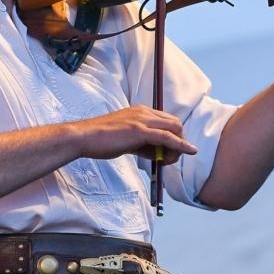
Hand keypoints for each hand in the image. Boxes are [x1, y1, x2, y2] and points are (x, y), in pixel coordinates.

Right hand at [79, 105, 197, 164]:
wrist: (84, 137)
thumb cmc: (101, 140)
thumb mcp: (126, 140)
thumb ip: (141, 143)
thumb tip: (155, 153)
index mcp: (140, 111)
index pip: (166, 121)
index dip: (171, 137)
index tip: (164, 153)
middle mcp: (144, 112)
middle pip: (175, 124)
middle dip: (178, 142)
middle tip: (168, 159)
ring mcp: (142, 120)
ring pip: (174, 129)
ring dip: (177, 147)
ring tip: (167, 161)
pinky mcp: (140, 131)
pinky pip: (167, 137)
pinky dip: (180, 145)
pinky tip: (188, 151)